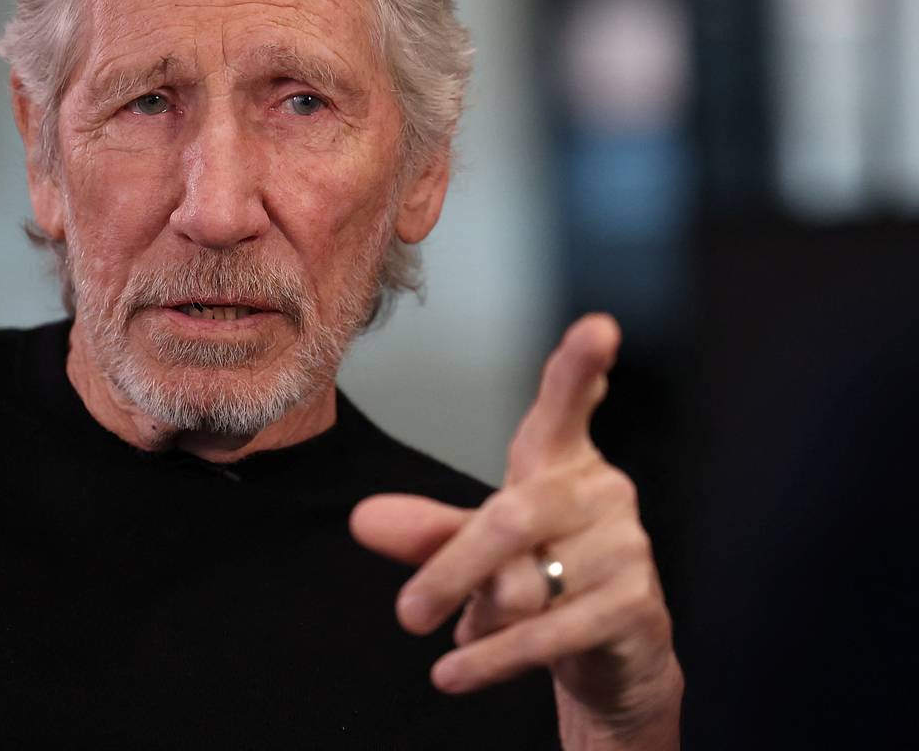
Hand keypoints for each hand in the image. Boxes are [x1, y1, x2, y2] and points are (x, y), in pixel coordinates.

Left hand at [349, 314, 682, 748]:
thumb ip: (427, 530)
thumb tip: (362, 520)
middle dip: (452, 568)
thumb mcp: (479, 547)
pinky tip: (454, 672)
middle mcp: (602, 491)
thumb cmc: (543, 575)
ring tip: (464, 634)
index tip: (598, 327)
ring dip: (481, 618)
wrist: (611, 657)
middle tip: (406, 613)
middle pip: (512, 516)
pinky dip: (493, 658)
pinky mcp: (638, 606)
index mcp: (562, 460)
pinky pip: (549, 631)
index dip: (582, 365)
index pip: (570, 403)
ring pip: (527, 581)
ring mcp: (628, 547)